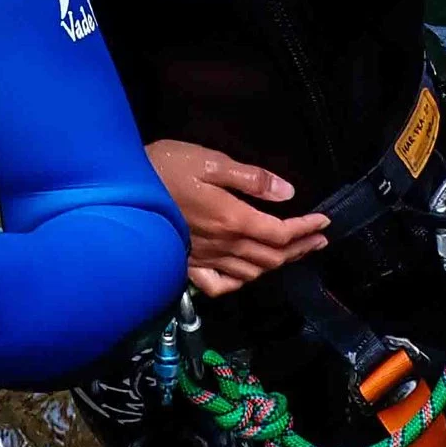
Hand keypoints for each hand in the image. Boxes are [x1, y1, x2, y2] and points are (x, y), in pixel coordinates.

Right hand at [145, 139, 329, 297]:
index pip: (280, 233)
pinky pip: (220, 285)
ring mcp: (205, 259)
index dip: (306, 229)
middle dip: (300, 248)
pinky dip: (239, 283)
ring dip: (277, 265)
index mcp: (233, 219)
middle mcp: (224, 245)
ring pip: (251, 272)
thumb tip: (286, 193)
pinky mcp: (187, 264)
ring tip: (292, 253)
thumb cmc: (165, 167)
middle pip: (272, 257)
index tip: (324, 223)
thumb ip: (250, 179)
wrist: (121, 189)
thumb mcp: (210, 161)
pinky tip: (247, 275)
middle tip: (318, 239)